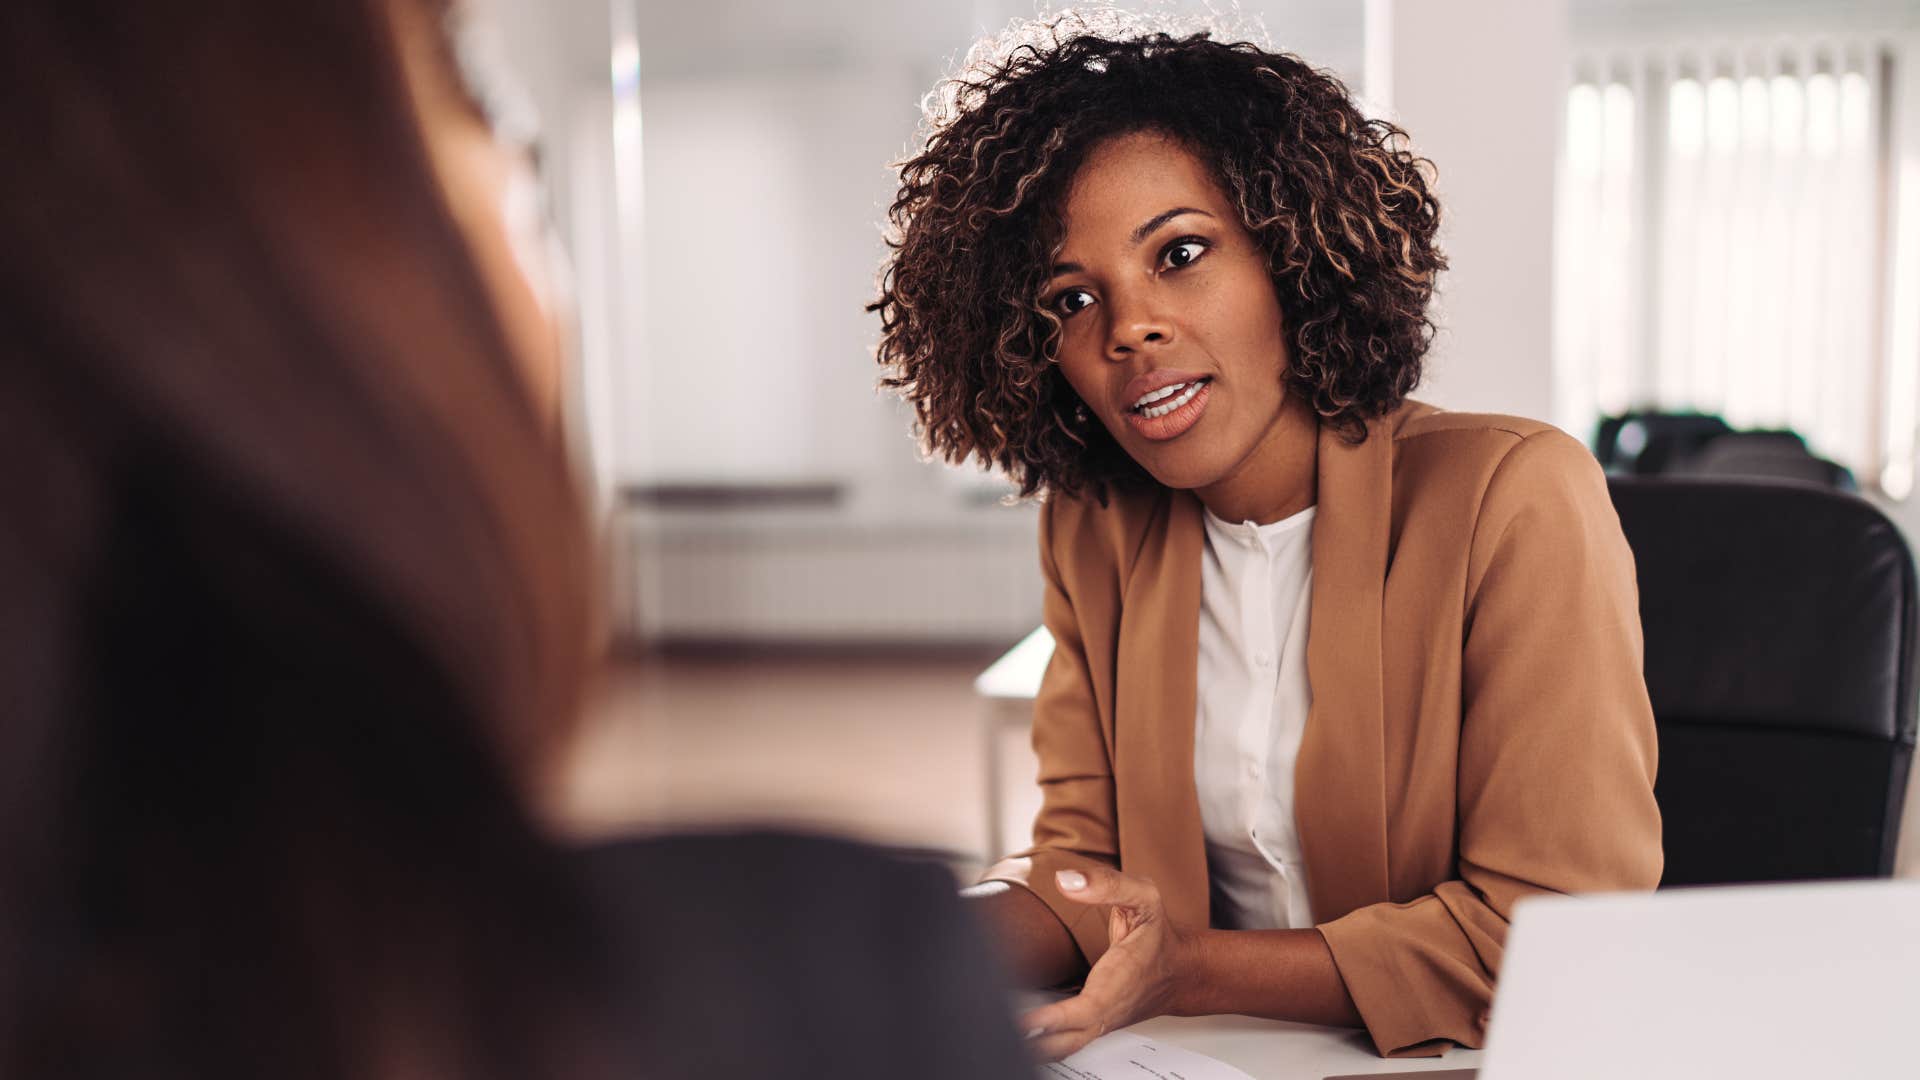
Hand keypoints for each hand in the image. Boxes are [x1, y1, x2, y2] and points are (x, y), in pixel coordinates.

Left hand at [1017, 866, 1196, 1060]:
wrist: (1180, 969)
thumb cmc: (1158, 935)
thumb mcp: (1143, 897)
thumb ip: (1106, 884)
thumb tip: (1067, 881)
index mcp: (1119, 980)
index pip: (1085, 1010)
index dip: (1054, 1020)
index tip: (1025, 1022)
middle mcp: (1108, 1008)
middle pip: (1068, 1041)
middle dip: (1035, 1045)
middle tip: (1000, 1035)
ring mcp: (1101, 1022)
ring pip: (1066, 1046)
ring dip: (1036, 1048)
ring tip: (1001, 1038)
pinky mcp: (1095, 1025)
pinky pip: (1068, 1041)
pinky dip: (1044, 1043)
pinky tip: (1021, 1036)